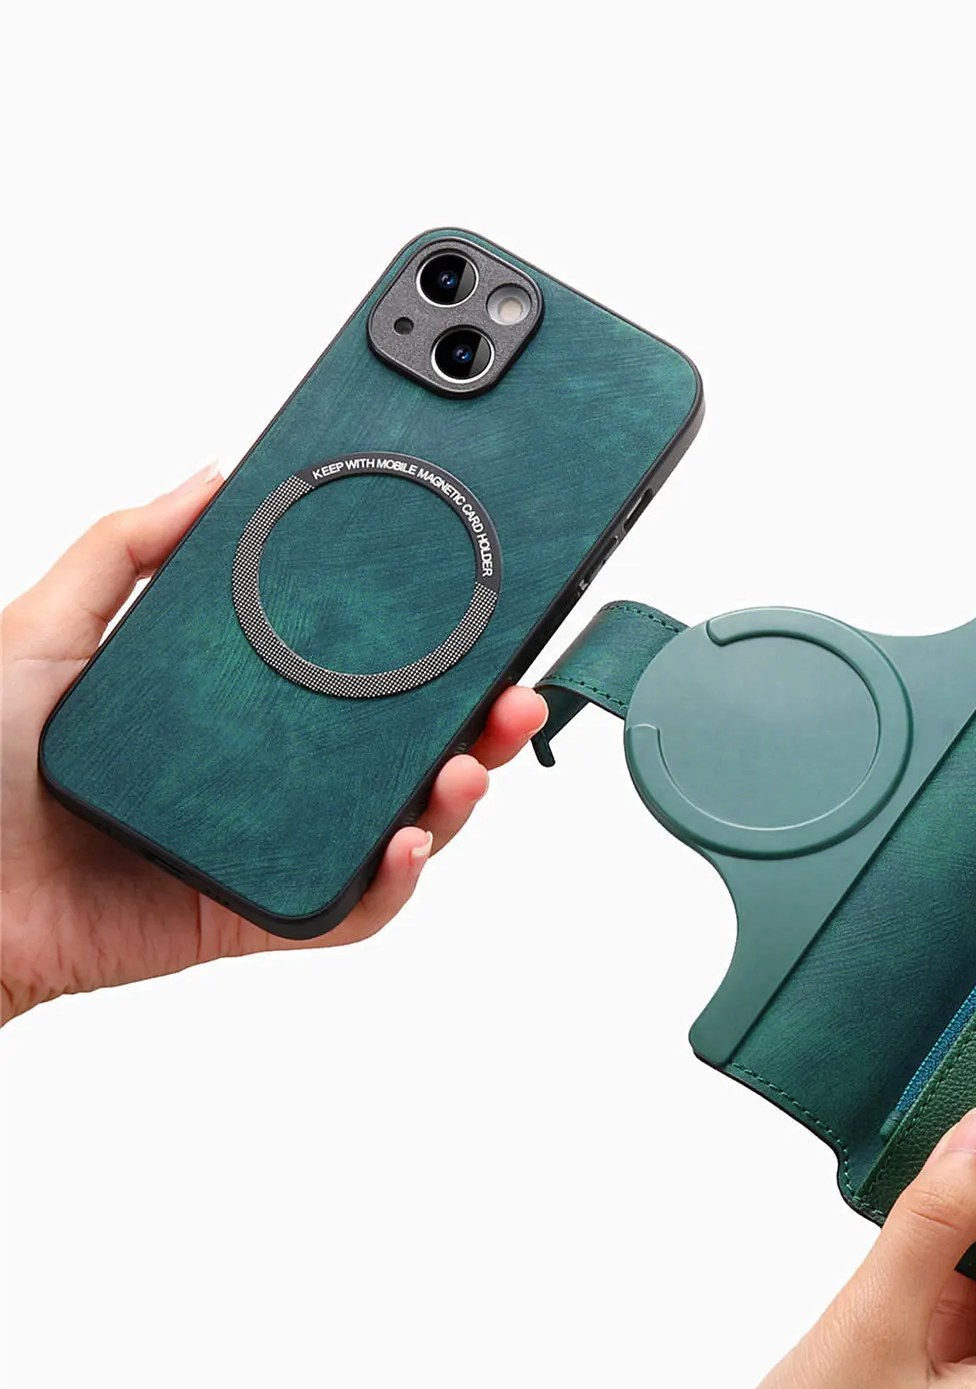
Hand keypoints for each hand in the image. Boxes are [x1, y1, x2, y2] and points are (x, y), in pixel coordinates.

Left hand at [0, 463, 547, 1024]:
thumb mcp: (48, 627)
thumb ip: (126, 547)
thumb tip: (212, 473)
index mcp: (245, 710)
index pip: (362, 681)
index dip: (435, 660)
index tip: (482, 626)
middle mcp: (273, 778)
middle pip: (405, 757)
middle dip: (478, 731)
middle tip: (514, 697)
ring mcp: (272, 847)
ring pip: (400, 831)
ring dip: (456, 803)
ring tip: (469, 767)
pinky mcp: (256, 915)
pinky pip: (346, 911)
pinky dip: (390, 886)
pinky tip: (405, 842)